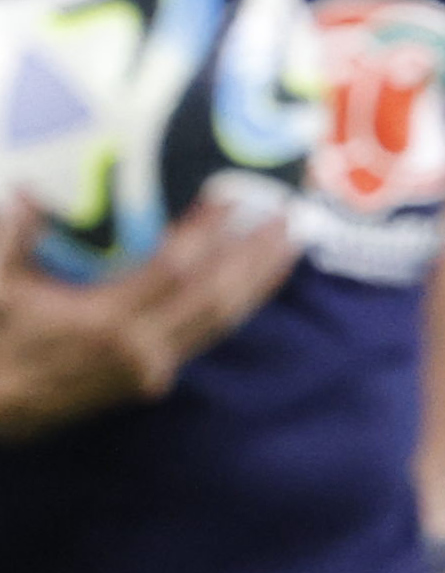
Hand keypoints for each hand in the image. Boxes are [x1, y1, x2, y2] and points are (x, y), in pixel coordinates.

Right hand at [0, 190, 298, 440]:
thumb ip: (16, 236)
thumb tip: (34, 190)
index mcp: (103, 323)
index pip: (173, 269)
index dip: (206, 233)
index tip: (232, 196)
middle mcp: (140, 350)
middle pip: (216, 298)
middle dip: (255, 257)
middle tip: (290, 217)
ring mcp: (151, 370)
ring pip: (220, 323)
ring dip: (257, 283)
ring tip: (288, 245)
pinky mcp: (152, 382)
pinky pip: (204, 337)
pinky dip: (232, 307)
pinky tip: (250, 283)